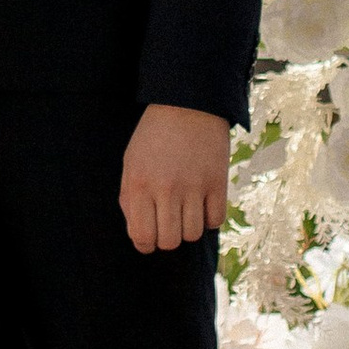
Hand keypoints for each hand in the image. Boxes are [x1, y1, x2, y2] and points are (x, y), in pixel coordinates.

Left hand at [119, 102, 232, 252]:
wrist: (188, 104)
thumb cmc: (154, 136)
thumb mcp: (131, 163)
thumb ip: (130, 199)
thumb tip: (138, 235)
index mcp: (140, 184)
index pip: (142, 236)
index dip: (145, 244)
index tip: (149, 237)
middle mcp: (166, 189)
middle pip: (169, 241)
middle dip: (167, 238)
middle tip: (168, 222)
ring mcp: (194, 186)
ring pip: (193, 235)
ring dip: (189, 227)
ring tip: (185, 209)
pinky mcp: (218, 182)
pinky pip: (215, 221)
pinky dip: (209, 218)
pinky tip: (202, 203)